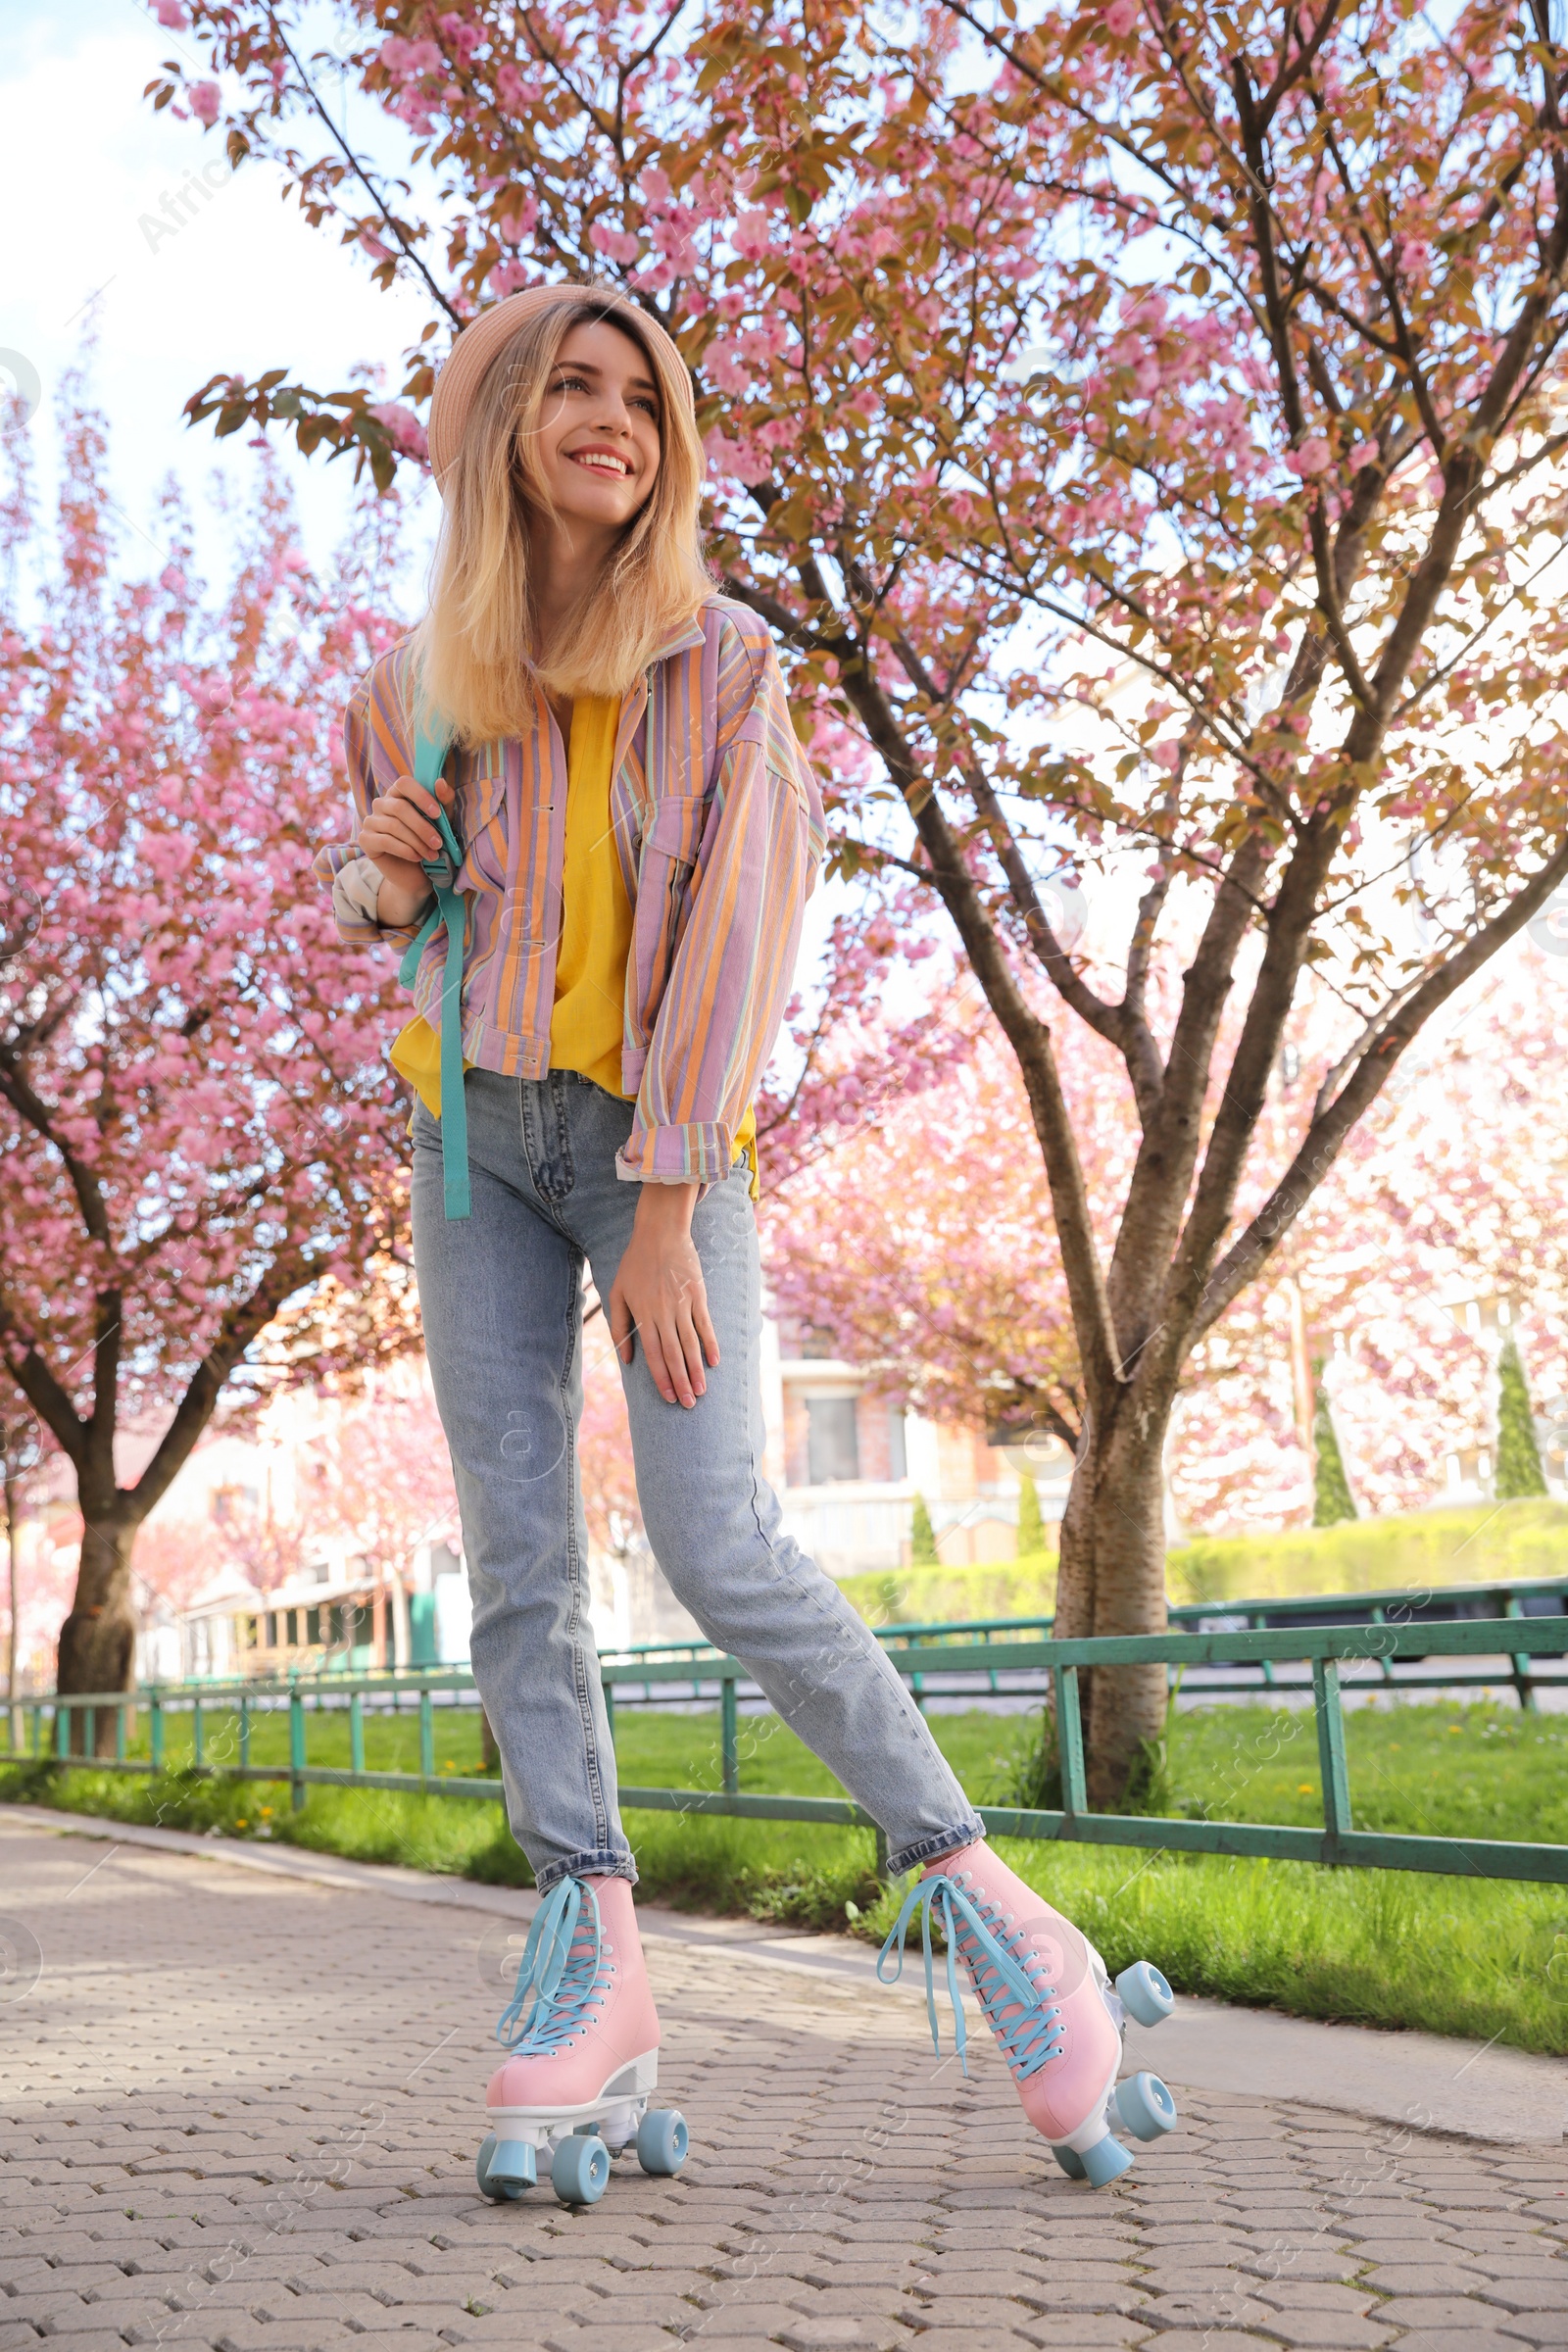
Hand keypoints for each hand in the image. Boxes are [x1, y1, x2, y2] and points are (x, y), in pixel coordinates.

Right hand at [356, 769, 454, 928]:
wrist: (416, 874)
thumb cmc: (428, 842)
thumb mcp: (442, 822)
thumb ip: (444, 802)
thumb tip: (441, 783)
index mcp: (398, 794)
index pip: (404, 783)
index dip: (421, 796)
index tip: (438, 814)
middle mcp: (381, 804)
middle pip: (400, 808)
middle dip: (423, 827)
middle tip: (438, 843)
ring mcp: (370, 821)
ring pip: (394, 826)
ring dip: (417, 842)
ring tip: (432, 854)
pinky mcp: (365, 839)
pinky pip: (385, 841)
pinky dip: (405, 850)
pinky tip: (417, 857)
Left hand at [608, 1183, 719, 1407]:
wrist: (660, 1233)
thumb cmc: (635, 1263)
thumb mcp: (617, 1292)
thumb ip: (618, 1326)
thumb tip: (625, 1358)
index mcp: (643, 1314)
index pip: (654, 1354)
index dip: (662, 1378)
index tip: (669, 1398)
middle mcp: (664, 1313)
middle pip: (674, 1354)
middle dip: (681, 1382)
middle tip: (689, 1404)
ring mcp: (683, 1304)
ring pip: (691, 1344)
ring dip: (696, 1370)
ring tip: (701, 1391)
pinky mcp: (698, 1295)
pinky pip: (705, 1324)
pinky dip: (711, 1344)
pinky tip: (714, 1362)